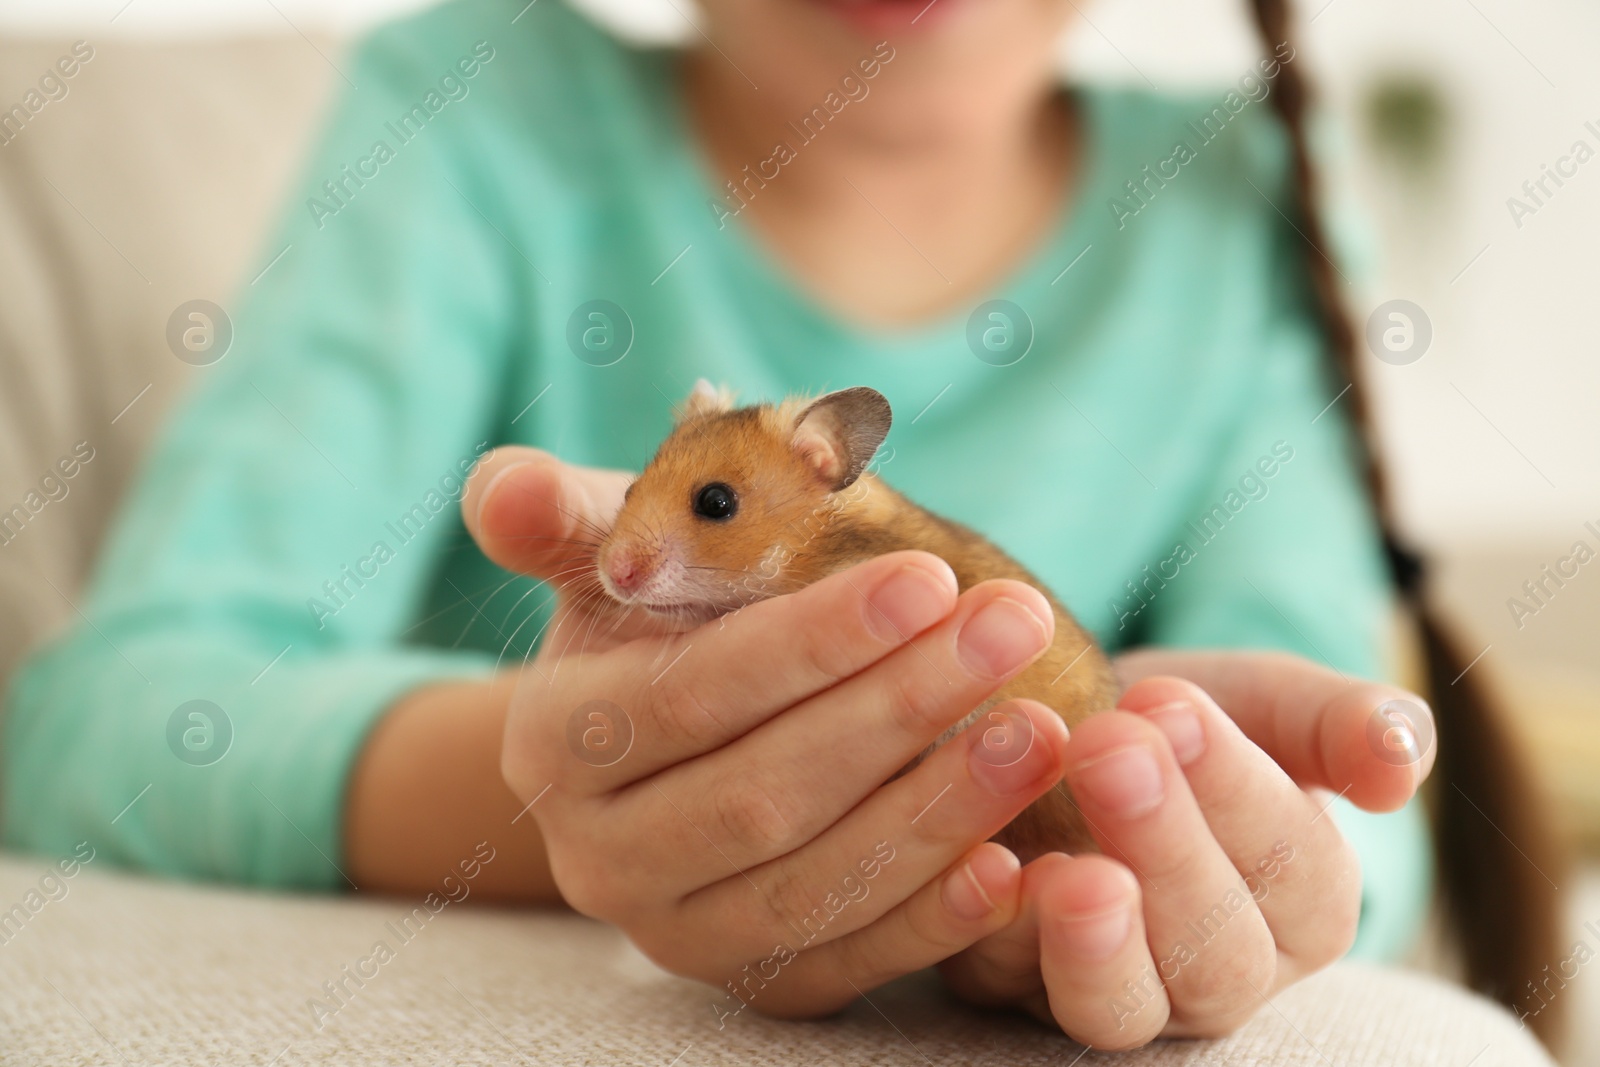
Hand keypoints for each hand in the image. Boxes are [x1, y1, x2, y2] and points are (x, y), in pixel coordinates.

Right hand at [462, 447, 1074, 1017]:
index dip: (810, 641)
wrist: (677, 742)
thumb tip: (508, 490)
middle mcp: (599, 859)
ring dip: (937, 810)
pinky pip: (847, 964)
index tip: (929, 578)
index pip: (691, 692)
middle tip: (1012, 628)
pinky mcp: (754, 983)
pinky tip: (1014, 863)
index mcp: (553, 741)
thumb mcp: (614, 555)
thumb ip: (570, 515)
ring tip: (1040, 727)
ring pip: (812, 886)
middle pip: (761, 793)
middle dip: (898, 709)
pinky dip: (933, 923)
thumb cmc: (662, 620)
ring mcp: (676, 934)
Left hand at [938, 648, 1434, 1047]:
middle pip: (1214, 954)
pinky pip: (1003, 988)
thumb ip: (1343, 725)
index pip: (1294, 871)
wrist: (1063, 725)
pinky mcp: (1009, 985)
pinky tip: (985, 875)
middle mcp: (1217, 975)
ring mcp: (1113, 992)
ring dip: (1092, 944)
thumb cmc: (1181, 720)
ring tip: (1068, 870)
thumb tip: (1402, 760)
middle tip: (1110, 747)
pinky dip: (995, 940)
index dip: (1234, 790)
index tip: (1169, 703)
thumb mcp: (1268, 702)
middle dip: (1165, 849)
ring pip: (1118, 1007)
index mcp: (1303, 909)